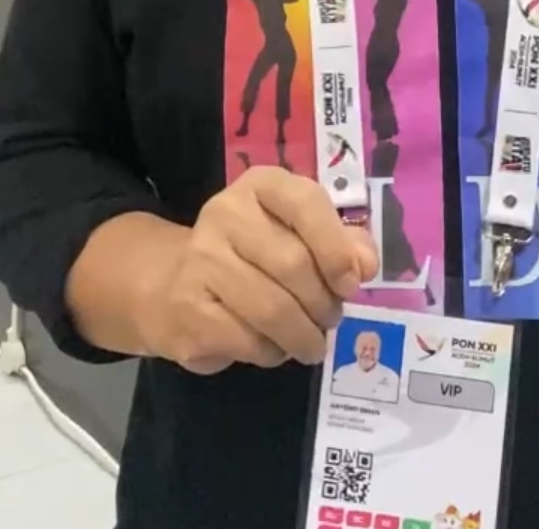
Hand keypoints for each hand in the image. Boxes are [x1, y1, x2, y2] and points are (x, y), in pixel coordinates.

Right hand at [138, 167, 377, 374]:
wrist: (173, 282)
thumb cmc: (254, 254)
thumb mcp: (299, 233)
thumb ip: (342, 243)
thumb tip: (365, 266)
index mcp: (261, 185)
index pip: (306, 203)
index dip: (336, 248)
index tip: (351, 284)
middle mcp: (226, 214)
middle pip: (292, 264)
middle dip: (324, 303)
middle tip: (332, 319)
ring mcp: (201, 261)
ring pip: (272, 309)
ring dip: (304, 336)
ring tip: (312, 343)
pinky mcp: (188, 309)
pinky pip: (247, 341)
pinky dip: (273, 353)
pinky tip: (276, 348)